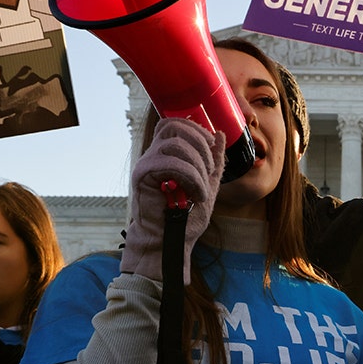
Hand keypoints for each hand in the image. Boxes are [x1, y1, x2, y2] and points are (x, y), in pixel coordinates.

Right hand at [121, 117, 225, 281]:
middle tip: (210, 169)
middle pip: (173, 126)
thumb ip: (214, 161)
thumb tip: (220, 134)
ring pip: (175, 144)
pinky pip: (169, 163)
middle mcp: (154, 155)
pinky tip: (195, 194)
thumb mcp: (208, 184)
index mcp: (167, 154)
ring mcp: (146, 164)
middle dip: (200, 144)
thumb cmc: (186, 217)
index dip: (196, 129)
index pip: (174, 123)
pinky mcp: (142, 176)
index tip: (212, 148)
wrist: (171, 241)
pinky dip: (190, 177)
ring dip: (198, 166)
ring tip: (202, 188)